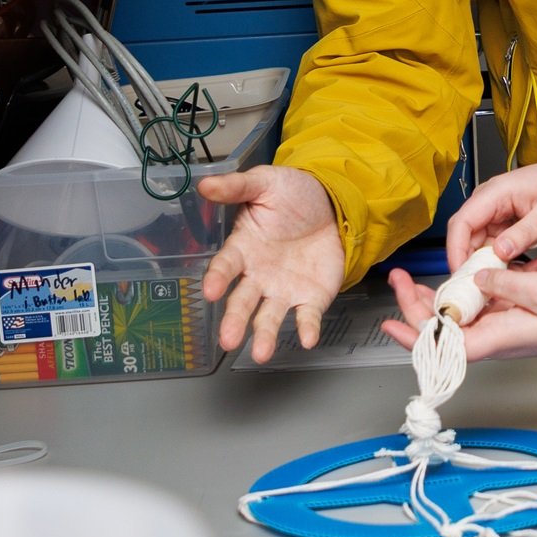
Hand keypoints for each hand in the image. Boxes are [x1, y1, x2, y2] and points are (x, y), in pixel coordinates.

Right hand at [198, 165, 346, 363]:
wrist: (332, 202)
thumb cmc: (292, 194)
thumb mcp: (265, 183)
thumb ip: (237, 187)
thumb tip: (205, 183)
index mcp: (243, 248)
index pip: (225, 266)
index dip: (217, 278)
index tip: (209, 291)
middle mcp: (258, 275)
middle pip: (242, 301)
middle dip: (234, 320)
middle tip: (228, 340)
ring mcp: (283, 289)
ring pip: (269, 316)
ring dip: (265, 335)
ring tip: (261, 354)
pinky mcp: (310, 296)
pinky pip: (307, 316)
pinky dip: (307, 328)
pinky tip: (308, 339)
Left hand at [378, 265, 536, 360]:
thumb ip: (505, 284)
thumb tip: (476, 278)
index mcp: (495, 338)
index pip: (444, 347)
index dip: (415, 337)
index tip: (392, 323)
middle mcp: (489, 336)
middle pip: (440, 329)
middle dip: (414, 305)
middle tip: (400, 278)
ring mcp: (494, 325)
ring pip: (452, 315)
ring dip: (432, 295)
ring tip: (412, 277)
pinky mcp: (500, 314)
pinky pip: (471, 304)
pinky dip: (462, 287)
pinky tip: (462, 270)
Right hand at [445, 158, 536, 269]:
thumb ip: (525, 233)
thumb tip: (500, 251)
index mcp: (496, 192)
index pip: (462, 222)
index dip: (456, 249)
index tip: (462, 273)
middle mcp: (490, 203)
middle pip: (465, 237)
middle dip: (470, 263)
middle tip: (480, 286)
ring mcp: (495, 215)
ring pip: (479, 247)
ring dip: (488, 265)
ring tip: (505, 279)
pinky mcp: (503, 227)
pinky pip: (493, 249)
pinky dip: (501, 263)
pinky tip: (515, 271)